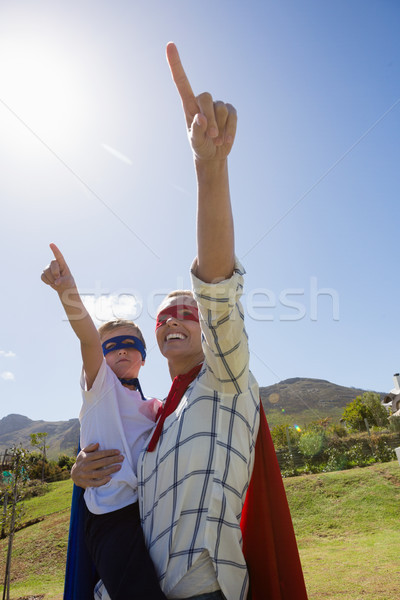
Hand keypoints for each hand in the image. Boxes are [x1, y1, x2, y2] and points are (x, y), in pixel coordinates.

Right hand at [41, 243, 75, 293]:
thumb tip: (56, 282)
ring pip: (46, 272)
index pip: (58, 256)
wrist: (63, 286)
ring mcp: (48, 268)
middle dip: (55, 273)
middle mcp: (54, 264)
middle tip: (59, 278)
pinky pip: (43, 277)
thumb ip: (63, 281)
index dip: (55, 250)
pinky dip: (47, 282)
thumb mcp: (67, 281)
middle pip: (52, 265)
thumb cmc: (67, 282)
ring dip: (51, 279)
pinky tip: (51, 283)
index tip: (51, 244)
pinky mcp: (44, 273)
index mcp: (62, 264)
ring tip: (56, 282)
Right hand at [70, 443, 123, 488]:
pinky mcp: (86, 483)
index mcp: (86, 458)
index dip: (109, 452)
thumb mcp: (83, 453)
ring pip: (99, 473)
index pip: (100, 454)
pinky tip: (110, 478)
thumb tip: (97, 444)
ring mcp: (86, 475)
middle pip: (101, 462)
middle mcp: (86, 466)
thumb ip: (90, 447)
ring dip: (110, 470)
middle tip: (122, 458)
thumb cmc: (82, 461)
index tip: (118, 452)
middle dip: (113, 460)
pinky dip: (102, 481)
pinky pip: (95, 483)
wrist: (74, 474)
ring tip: (119, 467)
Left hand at [166, 42, 236, 161]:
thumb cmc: (200, 145)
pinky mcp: (231, 111)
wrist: (213, 154)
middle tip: (211, 135)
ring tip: (216, 139)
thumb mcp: (195, 141)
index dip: (176, 64)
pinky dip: (230, 130)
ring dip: (220, 127)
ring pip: (221, 109)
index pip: (181, 82)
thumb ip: (196, 131)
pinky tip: (226, 140)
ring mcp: (218, 105)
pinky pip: (233, 116)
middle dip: (210, 117)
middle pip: (205, 98)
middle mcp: (202, 102)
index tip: (170, 45)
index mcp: (188, 105)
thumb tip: (202, 118)